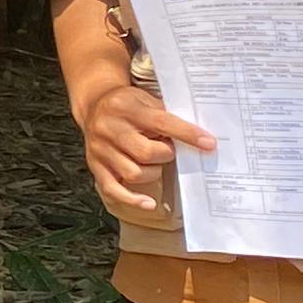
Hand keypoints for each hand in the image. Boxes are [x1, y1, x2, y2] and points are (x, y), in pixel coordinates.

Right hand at [75, 75, 215, 215]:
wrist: (93, 104)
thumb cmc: (127, 104)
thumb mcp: (145, 99)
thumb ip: (166, 115)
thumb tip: (198, 137)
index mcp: (124, 107)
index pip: (161, 122)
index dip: (187, 134)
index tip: (209, 144)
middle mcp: (109, 128)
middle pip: (146, 153)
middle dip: (166, 155)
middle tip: (170, 149)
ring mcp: (99, 149)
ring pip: (134, 173)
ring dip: (153, 172)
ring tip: (154, 162)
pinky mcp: (94, 166)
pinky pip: (113, 189)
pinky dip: (133, 199)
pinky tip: (149, 203)